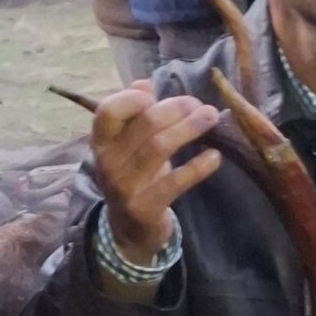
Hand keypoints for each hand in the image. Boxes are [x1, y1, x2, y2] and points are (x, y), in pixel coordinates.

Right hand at [91, 82, 222, 264]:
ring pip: (160, 147)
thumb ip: (134, 115)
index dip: (134, 98)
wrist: (128, 230)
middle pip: (145, 123)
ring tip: (212, 118)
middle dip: (178, 109)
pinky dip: (198, 167)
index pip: (108, 110)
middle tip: (201, 106)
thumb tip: (143, 84)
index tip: (158, 96)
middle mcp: (107, 163)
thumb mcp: (127, 146)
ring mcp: (124, 187)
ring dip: (190, 128)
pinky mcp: (145, 208)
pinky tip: (214, 157)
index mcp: (101, 142)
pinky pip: (175, 182)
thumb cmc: (133, 177)